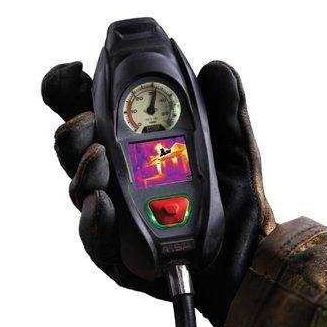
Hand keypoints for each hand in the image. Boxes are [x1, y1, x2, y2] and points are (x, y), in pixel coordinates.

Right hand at [42, 60, 275, 326]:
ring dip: (82, 172)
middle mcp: (122, 181)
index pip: (96, 118)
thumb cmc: (240, 204)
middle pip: (78, 153)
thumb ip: (225, 111)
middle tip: (89, 123)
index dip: (75, 93)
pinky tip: (101, 204)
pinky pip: (98, 239)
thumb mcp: (235, 151)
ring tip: (98, 158)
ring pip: (81, 192)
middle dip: (75, 133)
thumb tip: (215, 69)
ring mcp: (119, 218)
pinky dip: (96, 221)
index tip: (77, 74)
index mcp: (139, 151)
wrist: (251, 257)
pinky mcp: (122, 256)